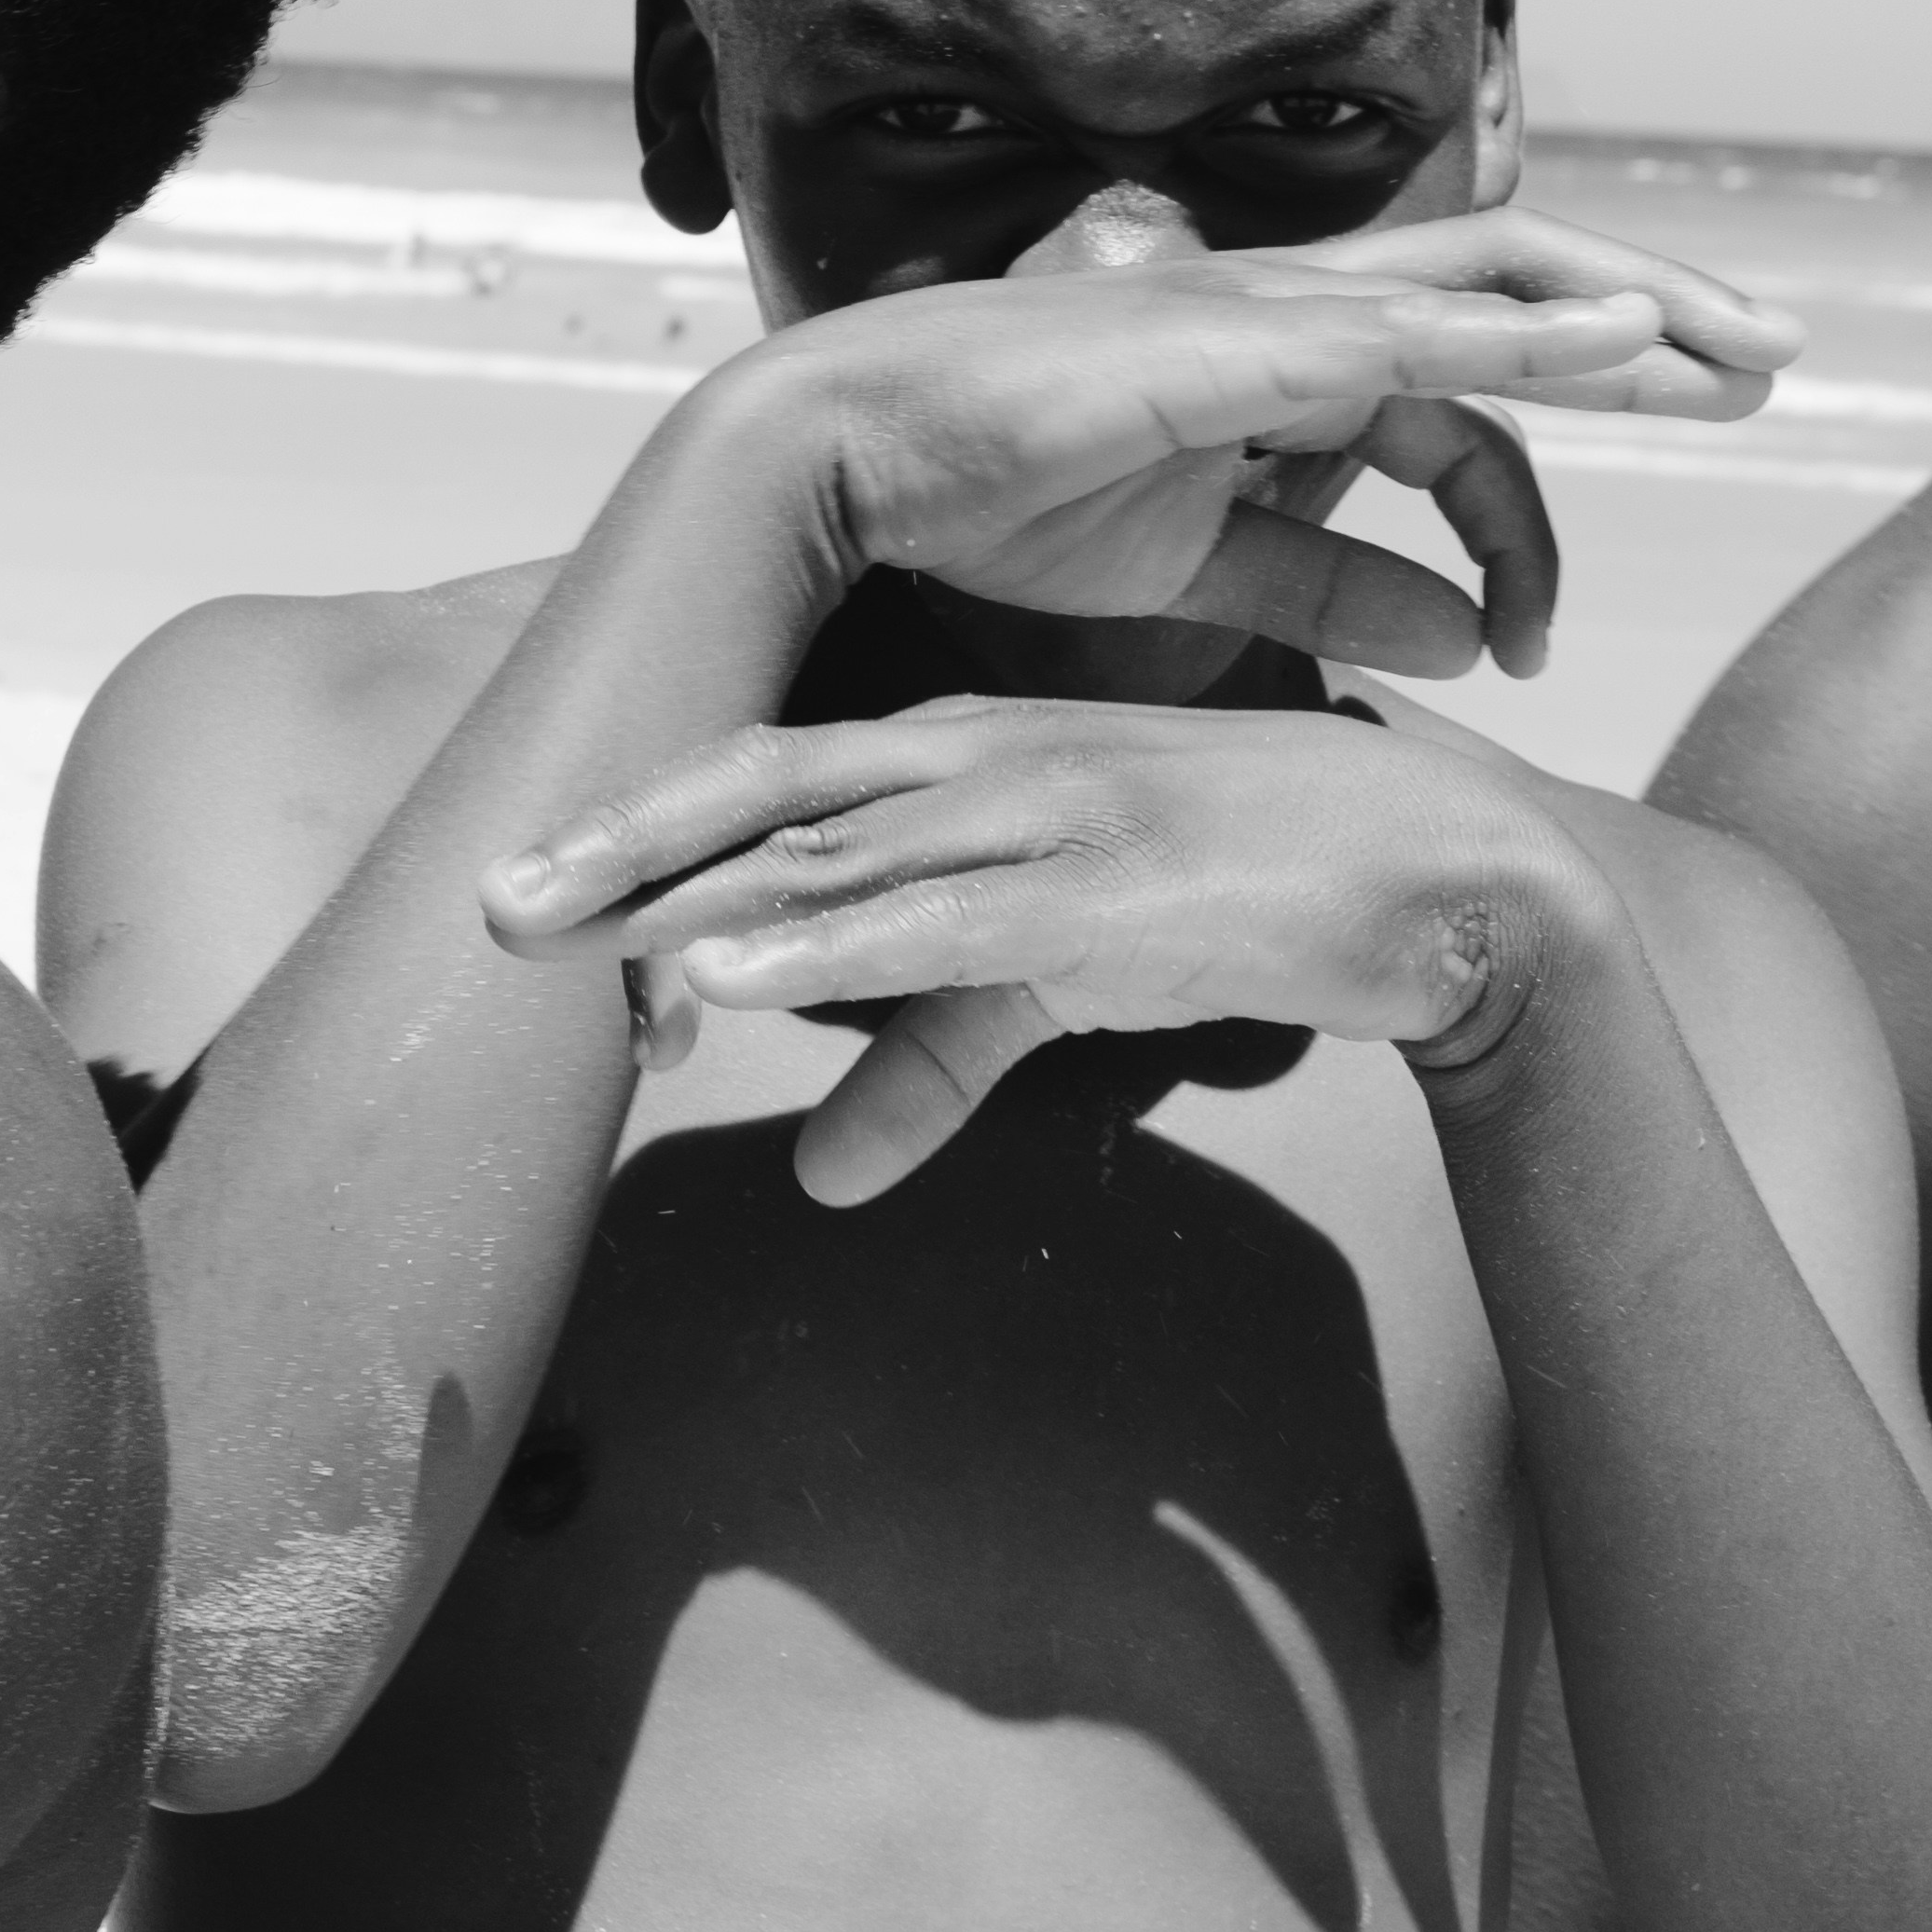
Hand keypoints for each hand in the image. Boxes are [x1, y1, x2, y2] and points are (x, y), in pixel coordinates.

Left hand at [490, 691, 1602, 1201]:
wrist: (1449, 885)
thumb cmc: (1245, 902)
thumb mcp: (1058, 983)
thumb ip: (928, 1066)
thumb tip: (814, 1175)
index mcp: (966, 756)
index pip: (764, 777)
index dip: (643, 835)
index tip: (526, 893)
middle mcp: (988, 762)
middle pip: (758, 791)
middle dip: (615, 848)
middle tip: (482, 904)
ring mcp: (1047, 813)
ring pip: (826, 849)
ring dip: (682, 896)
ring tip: (552, 936)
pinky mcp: (1108, 890)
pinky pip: (938, 920)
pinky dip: (819, 941)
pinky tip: (720, 972)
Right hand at [737, 203, 1798, 678]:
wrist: (851, 457)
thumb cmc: (991, 495)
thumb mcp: (1196, 572)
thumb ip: (1333, 589)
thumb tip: (1470, 644)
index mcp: (1290, 365)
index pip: (1462, 415)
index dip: (1525, 523)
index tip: (1537, 651)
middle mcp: (1303, 313)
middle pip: (1524, 284)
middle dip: (1659, 322)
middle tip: (1774, 365)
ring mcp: (1276, 310)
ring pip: (1501, 281)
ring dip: (1636, 310)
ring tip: (1744, 350)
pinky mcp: (1243, 338)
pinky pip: (1420, 331)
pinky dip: (1535, 333)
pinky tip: (1629, 346)